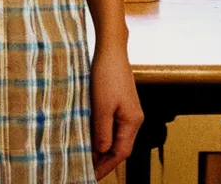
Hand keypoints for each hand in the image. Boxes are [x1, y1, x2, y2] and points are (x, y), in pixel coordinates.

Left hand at [90, 45, 143, 179]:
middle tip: (86, 169)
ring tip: (87, 155)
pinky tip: (91, 134)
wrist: (111, 48)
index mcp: (132, 122)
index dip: (106, 166)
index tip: (91, 175)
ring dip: (103, 147)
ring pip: (116, 136)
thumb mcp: (101, 105)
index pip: (121, 153)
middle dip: (104, 159)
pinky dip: (103, 133)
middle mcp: (133, 118)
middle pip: (120, 147)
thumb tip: (102, 152)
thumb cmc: (107, 74)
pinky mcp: (120, 101)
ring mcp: (128, 110)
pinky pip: (113, 124)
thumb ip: (102, 130)